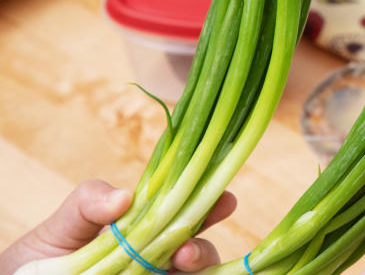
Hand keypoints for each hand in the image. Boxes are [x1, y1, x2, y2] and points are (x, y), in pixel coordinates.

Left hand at [0, 179, 235, 274]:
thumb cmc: (39, 260)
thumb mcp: (60, 227)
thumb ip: (88, 204)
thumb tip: (124, 197)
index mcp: (143, 229)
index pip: (184, 213)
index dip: (209, 205)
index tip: (225, 200)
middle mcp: (156, 258)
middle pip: (198, 251)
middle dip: (203, 248)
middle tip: (187, 252)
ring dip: (195, 268)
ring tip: (178, 265)